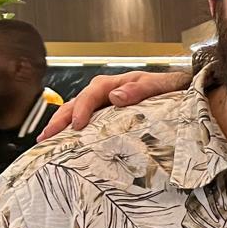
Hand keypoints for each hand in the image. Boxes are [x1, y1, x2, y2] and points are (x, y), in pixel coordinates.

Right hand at [38, 70, 190, 140]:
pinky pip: (86, 121)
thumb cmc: (172, 88)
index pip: (92, 94)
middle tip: (46, 137)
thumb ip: (142, 88)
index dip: (83, 108)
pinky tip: (64, 143)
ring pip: (76, 111)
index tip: (78, 124)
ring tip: (46, 141)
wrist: (181, 91)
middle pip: (76, 103)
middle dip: (59, 119)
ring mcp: (104, 105)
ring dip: (60, 125)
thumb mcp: (161, 85)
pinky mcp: (107, 116)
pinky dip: (73, 131)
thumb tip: (116, 96)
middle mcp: (106, 92)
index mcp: (116, 84)